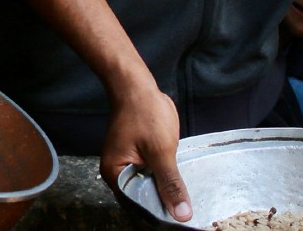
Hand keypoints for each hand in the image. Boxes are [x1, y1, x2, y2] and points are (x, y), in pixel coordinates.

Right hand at [100, 83, 191, 222]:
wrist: (136, 85)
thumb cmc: (144, 113)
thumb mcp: (161, 150)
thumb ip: (170, 183)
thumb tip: (181, 214)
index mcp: (115, 174)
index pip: (137, 205)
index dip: (158, 214)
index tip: (179, 220)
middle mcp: (117, 172)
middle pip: (142, 198)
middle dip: (164, 203)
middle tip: (187, 211)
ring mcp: (127, 164)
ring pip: (149, 186)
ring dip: (165, 190)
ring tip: (186, 200)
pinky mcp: (137, 156)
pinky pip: (151, 174)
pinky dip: (164, 177)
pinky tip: (179, 181)